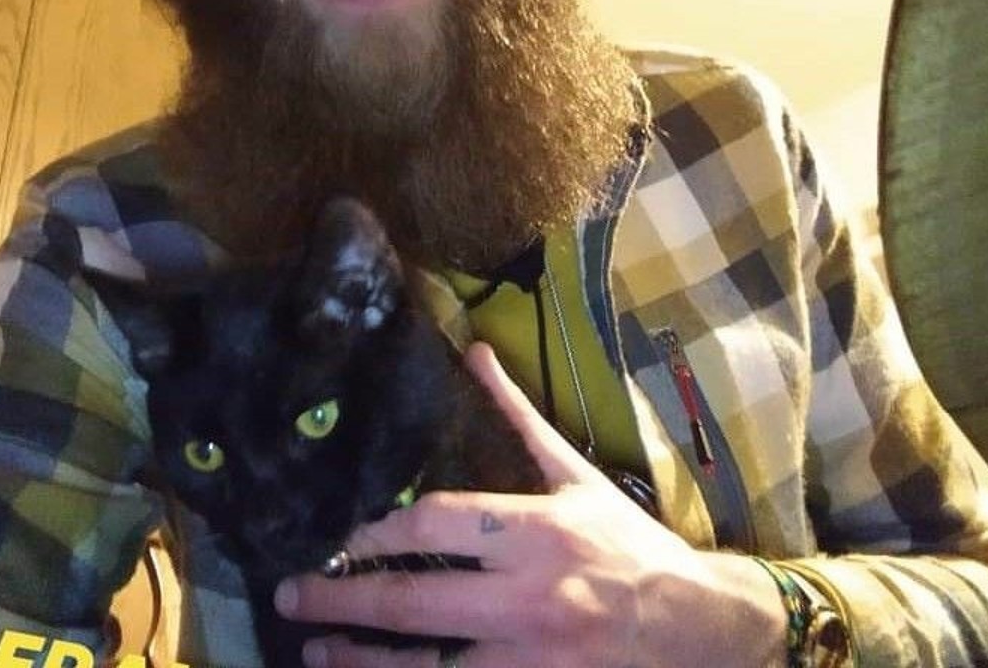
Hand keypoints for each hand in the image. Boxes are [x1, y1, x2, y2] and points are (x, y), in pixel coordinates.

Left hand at [274, 342, 786, 667]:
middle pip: (417, 604)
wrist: (695, 624)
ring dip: (362, 661)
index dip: (379, 532)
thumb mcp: (575, 474)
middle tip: (292, 594)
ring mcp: (530, 659)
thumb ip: (518, 416)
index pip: (439, 527)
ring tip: (314, 651)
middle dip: (344, 601)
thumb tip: (477, 351)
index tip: (338, 535)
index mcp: (536, 531)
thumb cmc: (627, 542)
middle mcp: (528, 597)